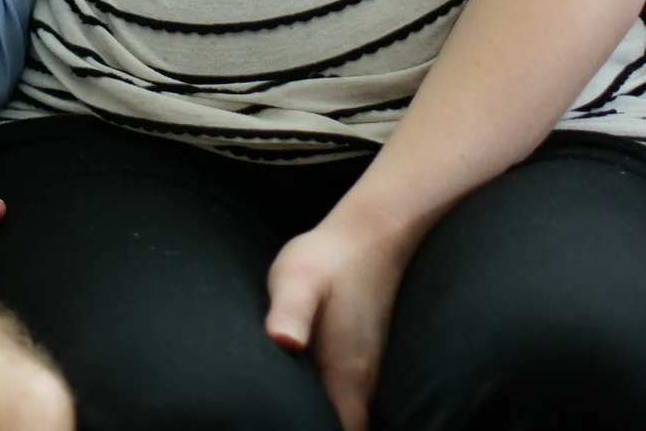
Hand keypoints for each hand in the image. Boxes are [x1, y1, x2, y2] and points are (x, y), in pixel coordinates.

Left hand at [263, 210, 420, 430]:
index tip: (283, 428)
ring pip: (350, 418)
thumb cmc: (328, 258)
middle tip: (274, 422)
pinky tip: (306, 396)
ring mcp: (368, 372)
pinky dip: (334, 408)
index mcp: (346, 376)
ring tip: (288, 415)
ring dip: (327, 421)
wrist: (371, 234)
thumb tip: (283, 341)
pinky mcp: (364, 359)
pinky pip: (352, 401)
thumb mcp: (298, 279)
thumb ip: (290, 312)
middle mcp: (363, 383)